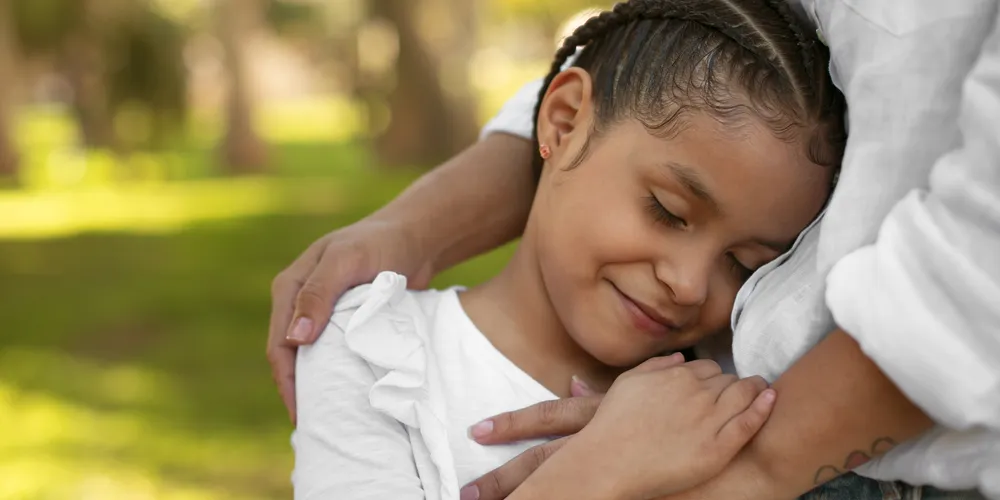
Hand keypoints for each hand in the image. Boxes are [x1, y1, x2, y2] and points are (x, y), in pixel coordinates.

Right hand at [268, 218, 433, 422]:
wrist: (414, 237)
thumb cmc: (379, 243)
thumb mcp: (347, 261)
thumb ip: (319, 293)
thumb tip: (296, 338)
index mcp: (289, 287)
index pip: (279, 344)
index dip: (287, 381)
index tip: (301, 413)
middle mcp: (300, 302)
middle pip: (291, 357)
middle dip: (298, 390)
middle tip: (314, 426)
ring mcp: (322, 313)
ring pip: (312, 358)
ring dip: (318, 385)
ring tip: (329, 419)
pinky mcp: (345, 321)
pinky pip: (334, 354)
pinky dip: (337, 374)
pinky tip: (348, 397)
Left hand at [465, 355, 774, 499]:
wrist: (745, 454)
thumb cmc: (697, 418)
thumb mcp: (651, 398)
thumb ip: (611, 392)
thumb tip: (568, 381)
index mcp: (602, 424)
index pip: (550, 421)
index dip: (513, 424)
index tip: (476, 430)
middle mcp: (601, 452)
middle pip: (544, 466)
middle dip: (504, 480)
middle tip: (466, 493)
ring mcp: (616, 483)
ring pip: (562, 496)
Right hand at [567, 356, 774, 499]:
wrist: (608, 461)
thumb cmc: (612, 424)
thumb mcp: (628, 382)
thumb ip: (655, 366)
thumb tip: (680, 359)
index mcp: (676, 376)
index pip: (710, 368)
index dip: (715, 378)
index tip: (716, 388)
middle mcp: (696, 393)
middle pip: (729, 380)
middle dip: (735, 384)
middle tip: (741, 394)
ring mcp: (708, 420)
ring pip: (744, 394)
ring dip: (755, 390)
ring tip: (762, 393)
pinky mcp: (717, 448)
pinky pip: (748, 422)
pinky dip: (763, 408)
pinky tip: (771, 399)